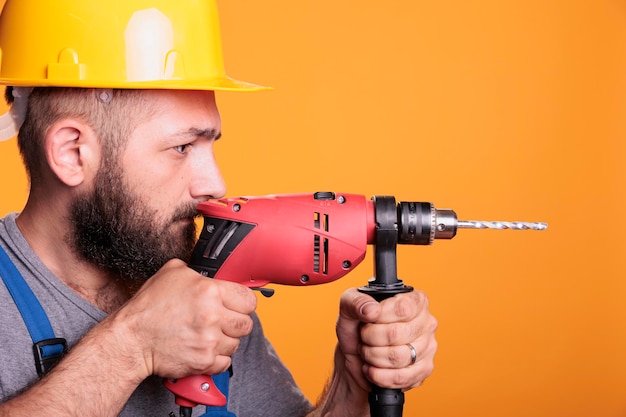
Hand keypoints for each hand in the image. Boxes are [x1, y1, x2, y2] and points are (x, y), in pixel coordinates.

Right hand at [109, 259, 256, 380]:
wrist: (131, 339)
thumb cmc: (148, 307)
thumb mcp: (172, 273)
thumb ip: (197, 272)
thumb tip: (213, 275)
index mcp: (209, 291)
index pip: (249, 300)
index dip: (243, 303)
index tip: (237, 306)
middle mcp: (213, 316)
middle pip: (246, 324)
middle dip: (236, 323)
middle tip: (221, 322)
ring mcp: (209, 341)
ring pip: (236, 344)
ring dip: (225, 341)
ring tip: (207, 335)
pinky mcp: (204, 361)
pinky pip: (225, 362)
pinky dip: (217, 359)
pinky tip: (203, 349)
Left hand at [336, 288, 437, 391]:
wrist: (354, 358)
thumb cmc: (355, 329)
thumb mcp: (348, 308)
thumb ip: (355, 301)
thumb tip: (371, 310)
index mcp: (414, 300)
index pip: (403, 308)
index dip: (380, 317)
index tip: (368, 319)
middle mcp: (426, 322)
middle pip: (398, 333)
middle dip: (371, 338)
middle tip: (364, 337)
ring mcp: (427, 347)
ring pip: (399, 357)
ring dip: (373, 357)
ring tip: (367, 352)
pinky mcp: (423, 370)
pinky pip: (401, 377)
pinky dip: (379, 375)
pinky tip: (371, 369)